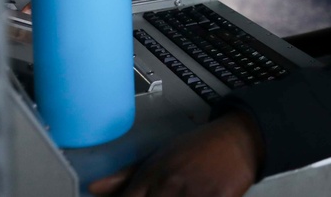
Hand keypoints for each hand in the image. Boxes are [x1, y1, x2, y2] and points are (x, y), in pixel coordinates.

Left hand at [88, 111, 263, 196]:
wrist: (238, 139)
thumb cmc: (196, 149)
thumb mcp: (159, 156)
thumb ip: (125, 177)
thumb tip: (93, 188)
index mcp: (151, 175)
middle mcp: (169, 185)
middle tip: (170, 194)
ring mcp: (193, 194)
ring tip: (184, 193)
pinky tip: (200, 195)